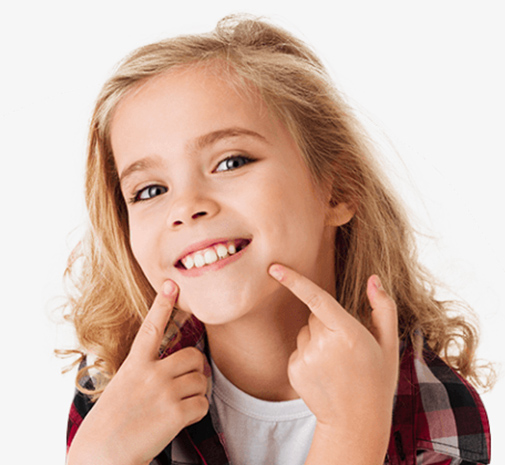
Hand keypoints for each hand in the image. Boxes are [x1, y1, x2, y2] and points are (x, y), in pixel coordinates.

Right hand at [67, 281, 208, 464]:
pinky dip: (197, 411)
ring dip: (197, 391)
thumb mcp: (121, 386)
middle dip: (197, 368)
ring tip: (180, 403)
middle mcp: (151, 374)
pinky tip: (182, 418)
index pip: (151, 328)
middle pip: (193, 356)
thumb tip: (177, 369)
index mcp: (134, 365)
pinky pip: (202, 403)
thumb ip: (144, 373)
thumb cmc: (110, 422)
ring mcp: (164, 392)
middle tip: (191, 379)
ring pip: (201, 380)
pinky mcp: (175, 413)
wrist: (101, 455)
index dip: (162, 304)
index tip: (172, 284)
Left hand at [268, 264, 398, 460]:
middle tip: (344, 348)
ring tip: (335, 364)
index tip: (274, 268)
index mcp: (348, 333)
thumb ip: (383, 307)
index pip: (316, 298)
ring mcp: (305, 358)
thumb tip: (374, 279)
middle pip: (314, 316)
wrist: (356, 422)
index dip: (294, 280)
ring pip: (305, 332)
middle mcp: (323, 344)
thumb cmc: (376, 380)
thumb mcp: (389, 344)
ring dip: (317, 339)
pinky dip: (308, 355)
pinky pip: (298, 349)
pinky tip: (324, 373)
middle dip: (326, 323)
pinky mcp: (293, 370)